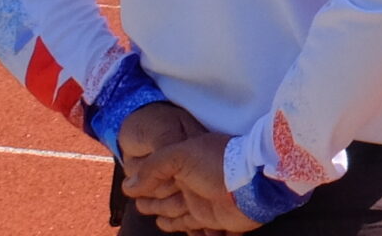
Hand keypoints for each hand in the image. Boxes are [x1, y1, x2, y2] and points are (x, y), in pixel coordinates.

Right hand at [117, 106, 226, 235]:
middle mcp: (194, 185)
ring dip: (171, 220)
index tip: (132, 190)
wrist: (253, 183)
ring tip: (160, 222)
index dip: (146, 186)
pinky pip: (197, 229)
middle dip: (156, 204)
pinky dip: (192, 231)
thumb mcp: (180, 154)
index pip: (158, 177)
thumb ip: (153, 167)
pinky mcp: (213, 220)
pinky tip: (186, 233)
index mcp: (186, 165)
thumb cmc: (218, 164)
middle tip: (141, 207)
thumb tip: (128, 186)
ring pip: (180, 215)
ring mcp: (204, 203)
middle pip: (167, 199)